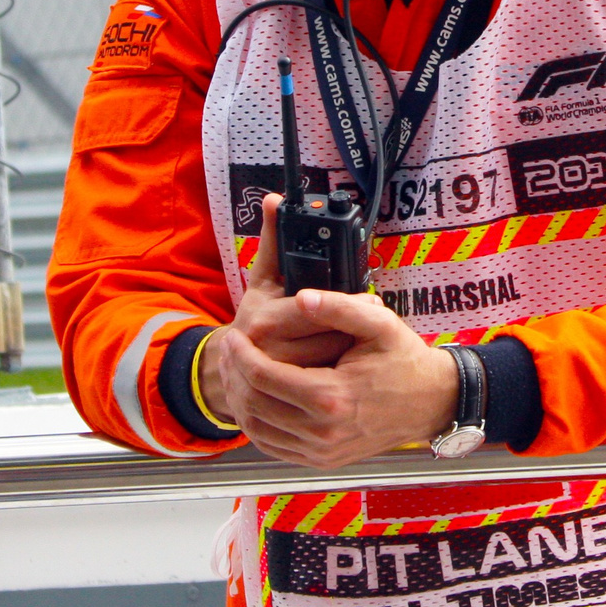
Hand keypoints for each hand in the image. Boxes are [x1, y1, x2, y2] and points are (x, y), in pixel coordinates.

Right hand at [197, 194, 353, 422]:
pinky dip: (342, 381)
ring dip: (353, 357)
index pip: (318, 312)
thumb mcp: (263, 279)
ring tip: (364, 345)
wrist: (231, 370)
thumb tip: (273, 199)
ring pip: (332, 370)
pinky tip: (349, 370)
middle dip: (355, 332)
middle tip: (374, 325)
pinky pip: (326, 393)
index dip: (349, 306)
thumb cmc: (257, 318)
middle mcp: (267, 354)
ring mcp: (274, 385)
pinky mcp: (284, 407)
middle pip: (330, 343)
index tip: (373, 304)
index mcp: (264, 320)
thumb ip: (273, 240)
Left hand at [216, 289, 459, 468]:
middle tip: (227, 350)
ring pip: (258, 430)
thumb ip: (340, 307)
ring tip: (234, 372)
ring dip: (238, 400)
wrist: (431, 402)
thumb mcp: (380, 324)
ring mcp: (321, 451)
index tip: (234, 335)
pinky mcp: (322, 461)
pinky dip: (255, 425)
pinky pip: (274, 447)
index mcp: (331, 397)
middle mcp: (322, 431)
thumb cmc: (404, 360)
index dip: (241, 355)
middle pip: (254, 404)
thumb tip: (301, 298)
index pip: (264, 377)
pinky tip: (253, 399)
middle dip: (233, 374)